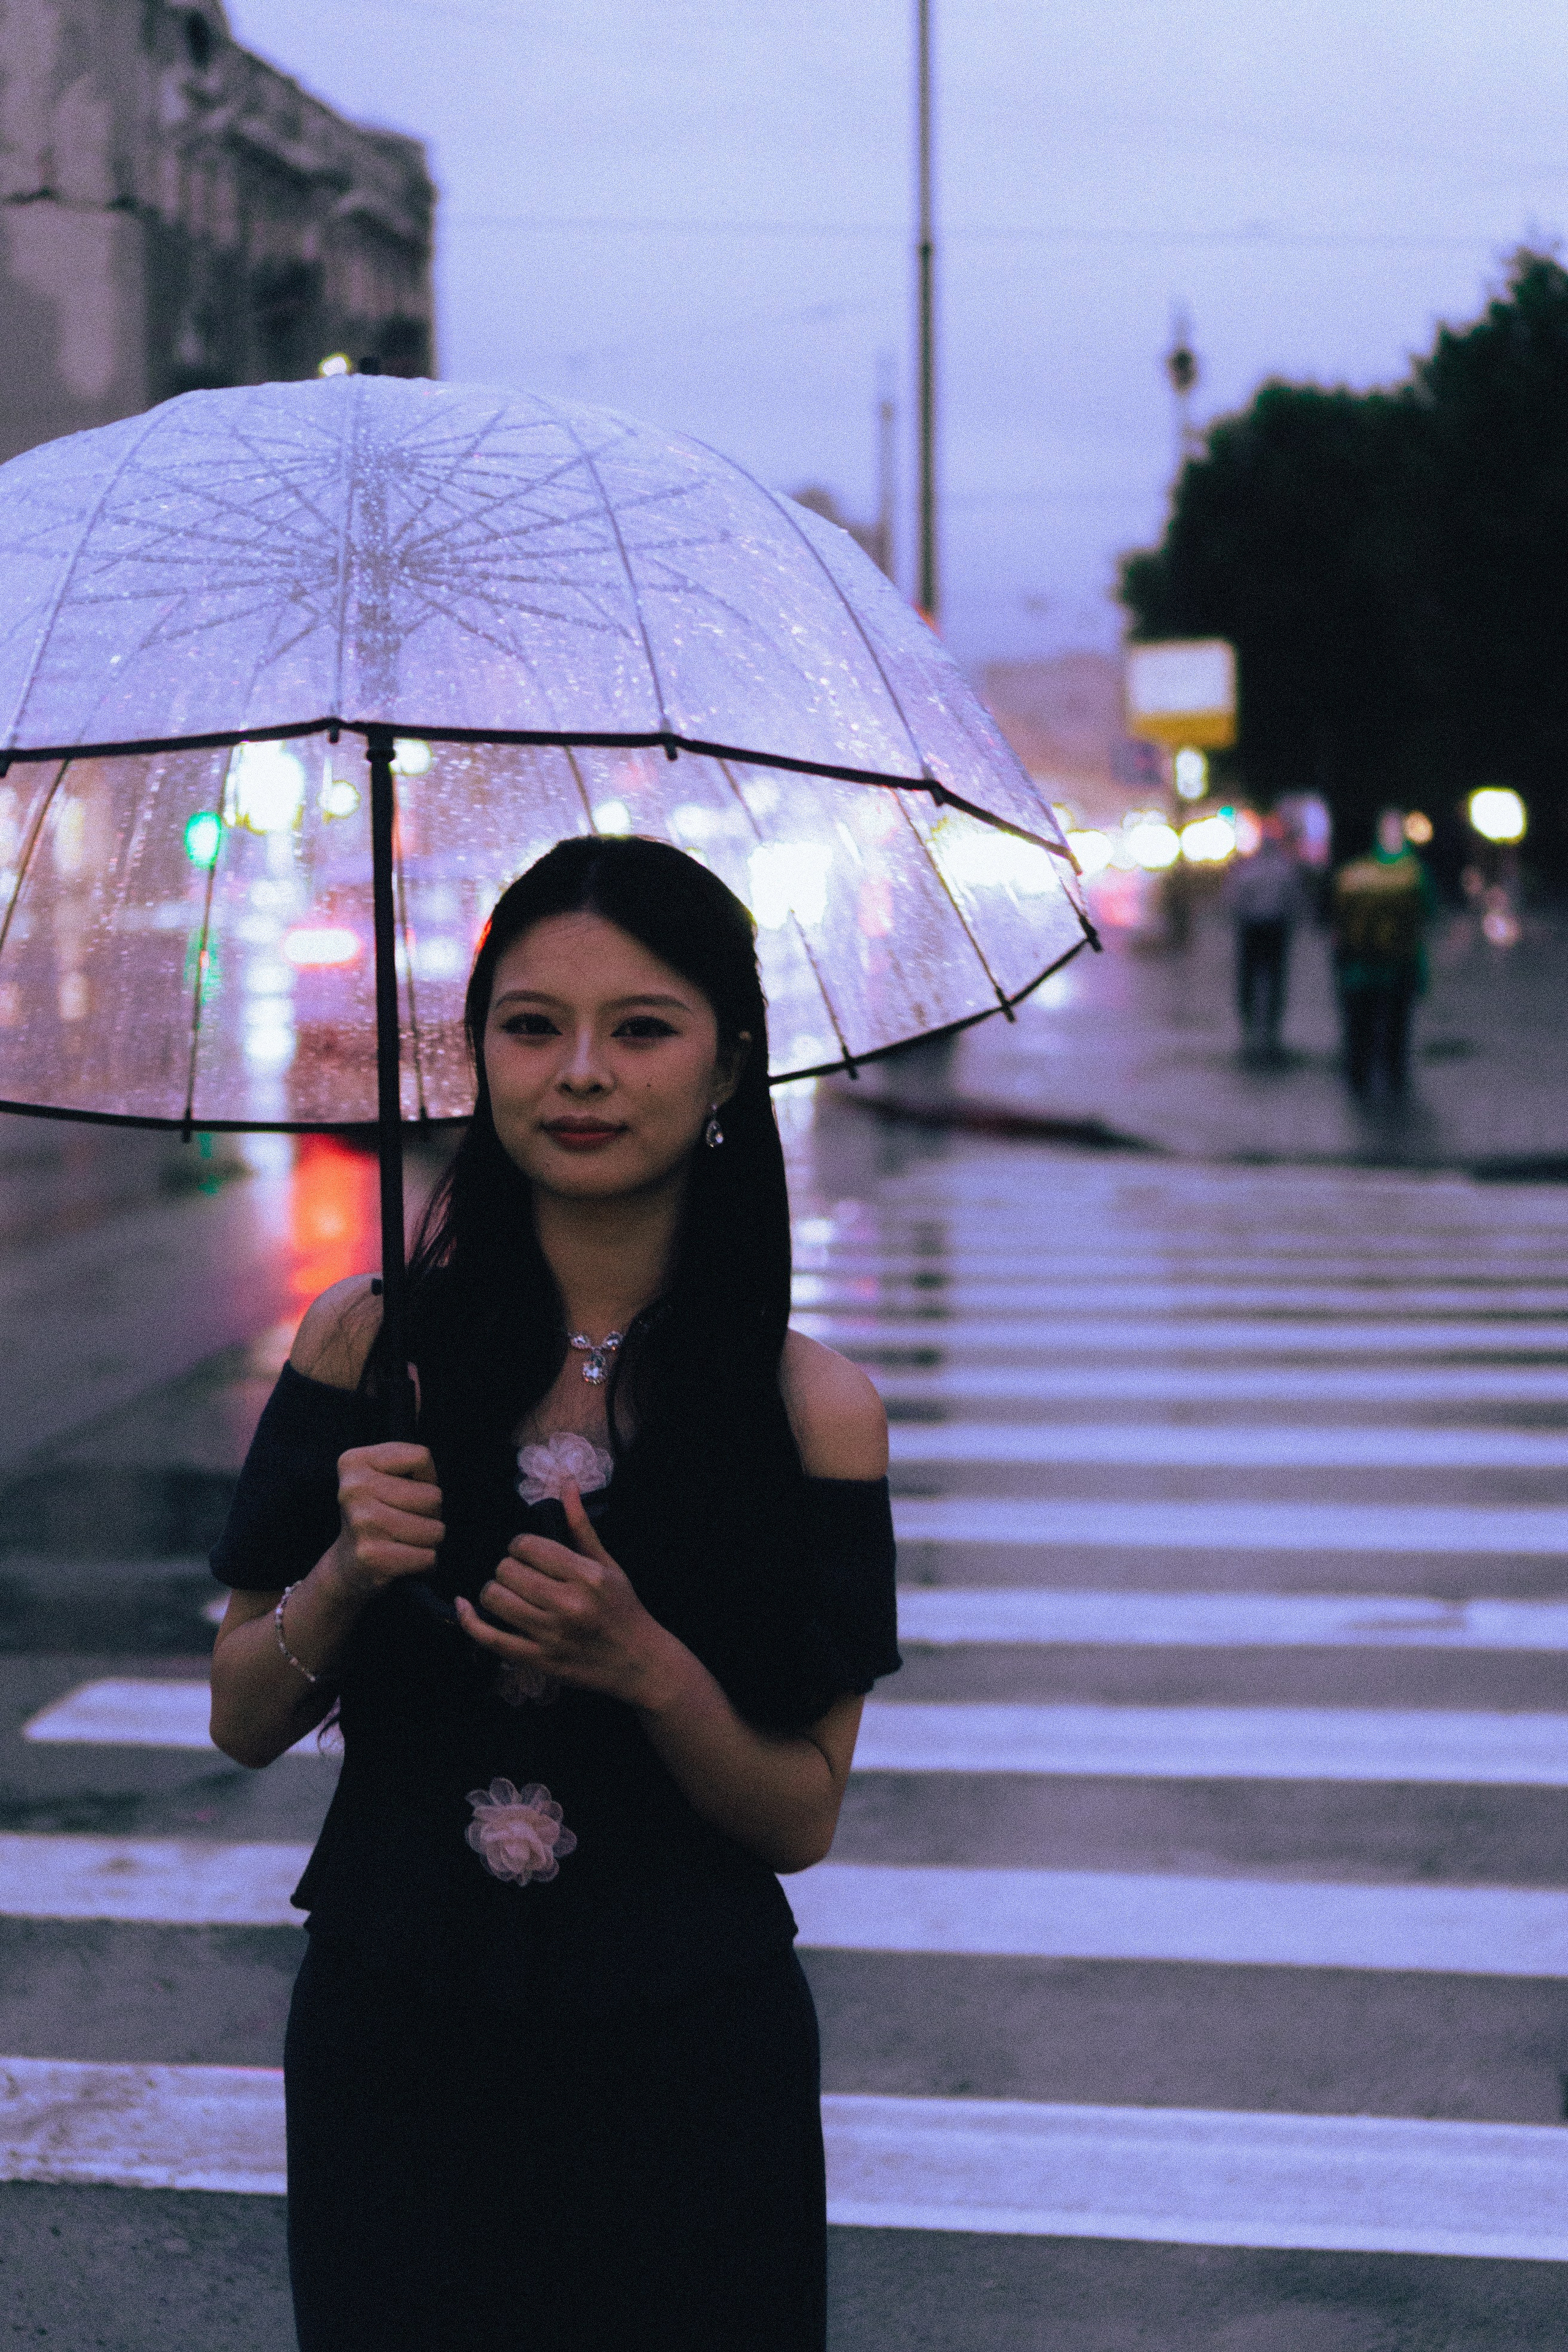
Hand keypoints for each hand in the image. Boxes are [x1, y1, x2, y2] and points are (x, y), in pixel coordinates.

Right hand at [328, 1442, 444, 1598]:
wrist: (347, 1564)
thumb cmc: (378, 1513)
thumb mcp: (385, 1476)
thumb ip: (413, 1466)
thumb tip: (435, 1494)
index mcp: (355, 1462)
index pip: (421, 1457)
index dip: (426, 1478)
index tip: (406, 1492)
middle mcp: (353, 1489)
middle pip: (432, 1496)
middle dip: (430, 1513)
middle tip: (407, 1521)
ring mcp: (361, 1522)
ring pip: (434, 1529)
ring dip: (429, 1539)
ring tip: (406, 1540)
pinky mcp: (371, 1556)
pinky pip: (428, 1557)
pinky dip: (425, 1562)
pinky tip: (404, 1560)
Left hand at [455, 1484, 671, 1704]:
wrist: (638, 1662)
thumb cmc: (623, 1608)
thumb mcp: (609, 1564)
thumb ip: (581, 1526)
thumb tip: (567, 1483)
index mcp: (587, 1575)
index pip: (528, 1546)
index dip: (519, 1545)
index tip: (526, 1552)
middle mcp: (568, 1604)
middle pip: (507, 1571)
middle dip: (507, 1567)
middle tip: (518, 1574)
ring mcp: (551, 1634)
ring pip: (495, 1599)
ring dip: (493, 1590)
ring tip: (505, 1591)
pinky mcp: (538, 1660)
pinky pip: (490, 1638)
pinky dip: (470, 1621)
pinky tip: (464, 1606)